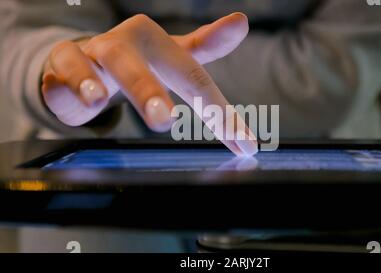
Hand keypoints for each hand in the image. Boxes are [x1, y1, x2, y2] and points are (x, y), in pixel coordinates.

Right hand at [42, 13, 257, 155]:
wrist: (90, 58)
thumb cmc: (140, 62)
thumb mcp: (174, 58)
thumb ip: (207, 46)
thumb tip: (242, 21)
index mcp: (160, 44)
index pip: (194, 79)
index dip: (219, 113)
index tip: (246, 143)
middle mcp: (128, 43)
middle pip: (138, 64)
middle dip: (148, 89)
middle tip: (164, 119)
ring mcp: (93, 51)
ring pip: (92, 62)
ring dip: (92, 80)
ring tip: (98, 100)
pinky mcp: (62, 62)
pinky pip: (60, 71)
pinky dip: (64, 84)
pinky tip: (69, 97)